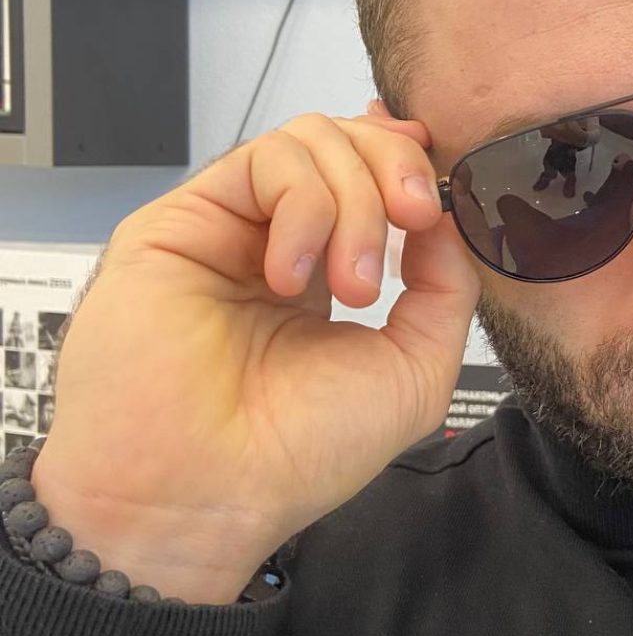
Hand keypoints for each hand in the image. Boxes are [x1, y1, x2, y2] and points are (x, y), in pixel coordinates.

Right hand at [31, 106, 479, 601]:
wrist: (202, 494)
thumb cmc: (298, 450)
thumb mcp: (413, 371)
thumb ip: (446, 288)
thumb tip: (446, 219)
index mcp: (326, 271)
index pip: (371, 177)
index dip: (409, 160)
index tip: (438, 187)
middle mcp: (278, 240)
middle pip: (348, 142)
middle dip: (398, 167)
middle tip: (415, 219)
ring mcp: (232, 225)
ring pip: (311, 141)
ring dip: (355, 201)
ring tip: (351, 285)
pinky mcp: (184, 216)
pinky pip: (265, 160)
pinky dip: (304, 206)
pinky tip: (291, 277)